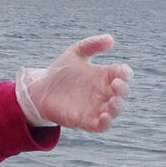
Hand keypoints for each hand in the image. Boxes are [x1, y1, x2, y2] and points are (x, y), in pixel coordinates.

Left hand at [16, 34, 131, 131]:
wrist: (40, 89)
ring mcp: (96, 107)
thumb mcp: (75, 53)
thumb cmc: (61, 71)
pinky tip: (105, 117)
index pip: (122, 74)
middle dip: (122, 90)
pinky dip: (106, 123)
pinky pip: (100, 126)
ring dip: (118, 107)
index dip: (125, 73)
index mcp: (104, 75)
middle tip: (115, 84)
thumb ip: (91, 44)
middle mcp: (103, 92)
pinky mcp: (85, 121)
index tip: (120, 72)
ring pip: (115, 110)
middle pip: (122, 93)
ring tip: (114, 101)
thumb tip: (110, 40)